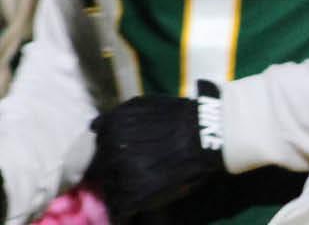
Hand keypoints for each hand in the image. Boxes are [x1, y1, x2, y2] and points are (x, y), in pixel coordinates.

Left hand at [88, 82, 225, 217]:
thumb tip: (92, 127)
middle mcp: (108, 151)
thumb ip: (115, 117)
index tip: (117, 165)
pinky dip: (126, 213)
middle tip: (136, 175)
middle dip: (113, 176)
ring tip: (141, 189)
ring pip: (109, 191)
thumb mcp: (142, 104)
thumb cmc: (179, 117)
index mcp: (108, 129)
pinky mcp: (132, 196)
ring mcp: (119, 174)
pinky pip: (120, 212)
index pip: (92, 153)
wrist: (206, 134)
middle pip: (100, 172)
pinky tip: (137, 207)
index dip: (105, 160)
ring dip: (121, 192)